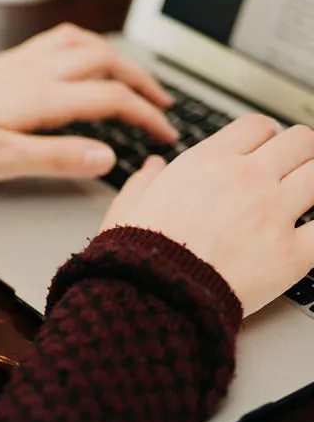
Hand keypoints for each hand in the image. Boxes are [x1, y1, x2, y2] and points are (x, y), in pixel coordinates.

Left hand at [0, 23, 177, 183]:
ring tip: (136, 78)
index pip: (111, 98)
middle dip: (143, 82)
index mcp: (41, 98)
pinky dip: (85, 45)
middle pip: (106, 62)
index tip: (167, 135)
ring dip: (118, 59)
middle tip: (164, 105)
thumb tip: (108, 157)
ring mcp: (21, 62)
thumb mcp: (0, 159)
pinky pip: (58, 40)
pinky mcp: (6, 62)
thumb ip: (56, 157)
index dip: (146, 116)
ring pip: (85, 45)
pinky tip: (83, 56)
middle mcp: (36, 71)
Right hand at [100, 115, 313, 315]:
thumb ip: (145, 180)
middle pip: (299, 141)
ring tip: (306, 198)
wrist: (151, 296)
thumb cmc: (135, 254)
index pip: (257, 126)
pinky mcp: (292, 254)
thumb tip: (153, 166)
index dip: (264, 135)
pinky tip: (311, 233)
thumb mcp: (127, 206)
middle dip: (298, 153)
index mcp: (207, 162)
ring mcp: (273, 214)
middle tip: (292, 169)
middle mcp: (247, 179)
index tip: (265, 146)